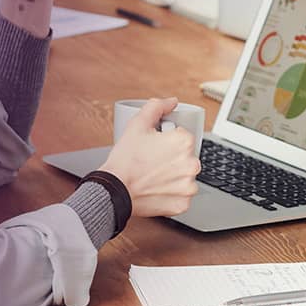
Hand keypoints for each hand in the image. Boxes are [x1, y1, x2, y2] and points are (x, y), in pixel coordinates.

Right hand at [99, 98, 200, 218]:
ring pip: (185, 176)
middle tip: (152, 162)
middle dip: (171, 158)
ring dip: (173, 176)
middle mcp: (191, 164)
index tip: (155, 147)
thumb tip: (171, 102)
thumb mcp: (137, 124)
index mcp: (184, 142)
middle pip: (185, 156)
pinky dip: (171, 193)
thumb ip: (157, 107)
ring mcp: (188, 186)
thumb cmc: (125, 159)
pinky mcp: (183, 203)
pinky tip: (156, 189)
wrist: (114, 190)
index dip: (166, 140)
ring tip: (153, 176)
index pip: (182, 136)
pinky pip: (182, 196)